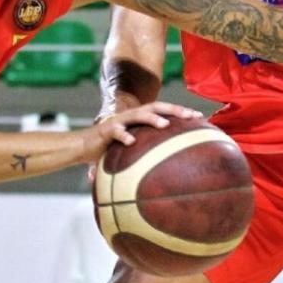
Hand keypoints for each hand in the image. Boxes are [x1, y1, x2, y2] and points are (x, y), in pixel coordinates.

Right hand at [78, 102, 201, 162]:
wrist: (82, 147)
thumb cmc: (110, 151)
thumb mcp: (132, 152)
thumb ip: (147, 156)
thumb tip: (169, 175)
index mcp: (140, 120)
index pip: (164, 112)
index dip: (181, 112)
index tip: (200, 117)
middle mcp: (132, 116)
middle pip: (157, 107)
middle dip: (174, 110)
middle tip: (190, 115)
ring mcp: (119, 121)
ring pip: (138, 115)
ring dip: (152, 118)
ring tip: (165, 124)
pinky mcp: (106, 130)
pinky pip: (116, 131)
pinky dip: (124, 135)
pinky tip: (131, 142)